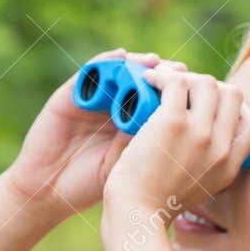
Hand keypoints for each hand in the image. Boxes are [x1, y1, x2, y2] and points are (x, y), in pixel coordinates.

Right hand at [5, 49, 185, 215]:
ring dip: (139, 63)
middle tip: (181, 72)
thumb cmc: (93, 184)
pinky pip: (89, 72)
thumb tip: (186, 121)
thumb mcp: (132, 163)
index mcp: (135, 125)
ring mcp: (93, 100)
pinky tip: (120, 57)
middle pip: (146, 81)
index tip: (200, 91)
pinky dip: (105, 61)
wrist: (49, 193)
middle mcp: (116, 108)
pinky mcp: (69, 96)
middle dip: (166, 74)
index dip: (181, 93)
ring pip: (121, 71)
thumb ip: (153, 142)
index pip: (163, 101)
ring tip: (154, 62)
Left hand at [101, 67, 249, 216]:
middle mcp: (221, 148)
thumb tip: (208, 142)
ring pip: (208, 82)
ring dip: (186, 77)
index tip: (210, 108)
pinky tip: (149, 81)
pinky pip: (177, 82)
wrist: (136, 215)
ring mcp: (200, 134)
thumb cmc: (156, 205)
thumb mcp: (199, 189)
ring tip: (163, 84)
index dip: (234, 109)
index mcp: (230, 166)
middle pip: (234, 95)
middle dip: (210, 86)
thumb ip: (210, 166)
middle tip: (184, 91)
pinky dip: (162, 76)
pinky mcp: (173, 123)